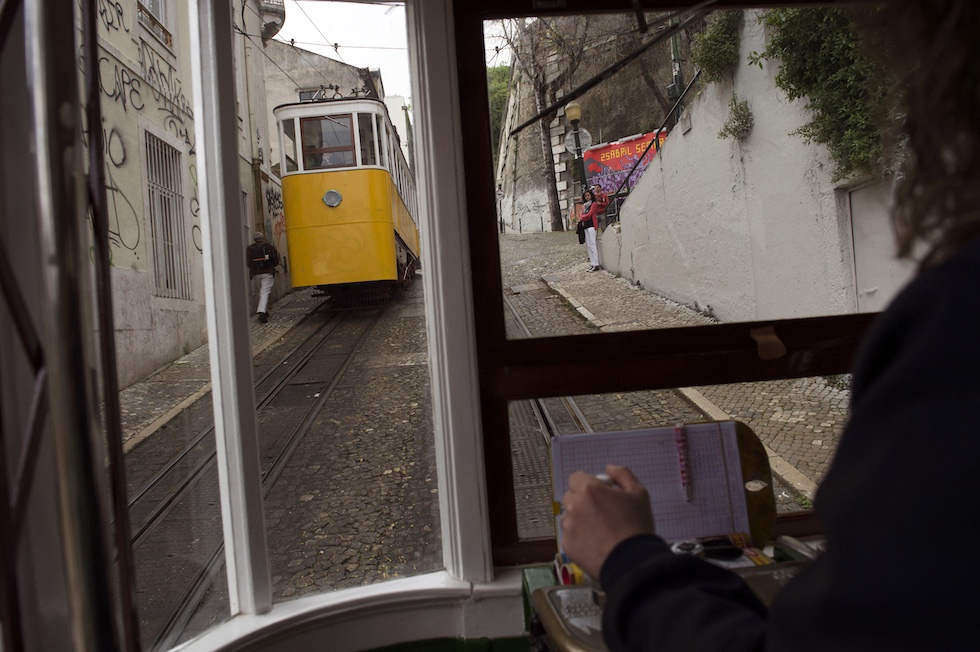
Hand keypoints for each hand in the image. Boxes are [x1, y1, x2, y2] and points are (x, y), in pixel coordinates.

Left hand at [561, 464, 653, 578]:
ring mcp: (569, 526)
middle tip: (601, 512)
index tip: (600, 494)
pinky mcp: (567, 545)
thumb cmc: (636, 526)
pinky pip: (569, 535)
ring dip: (579, 519)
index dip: (588, 484)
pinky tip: (596, 543)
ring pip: (569, 516)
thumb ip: (623, 475)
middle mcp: (575, 505)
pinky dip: (579, 537)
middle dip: (582, 500)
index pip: (576, 478)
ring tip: (599, 530)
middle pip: (571, 496)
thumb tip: (609, 467)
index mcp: (589, 489)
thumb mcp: (639, 493)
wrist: (631, 561)